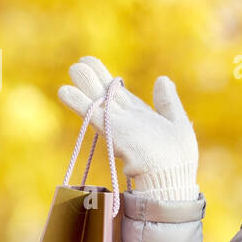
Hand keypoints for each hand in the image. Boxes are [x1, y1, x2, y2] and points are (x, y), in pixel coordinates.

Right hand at [57, 56, 199, 198]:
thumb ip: (168, 101)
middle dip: (93, 79)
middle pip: (106, 95)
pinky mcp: (113, 132)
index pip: (121, 95)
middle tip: (79, 63)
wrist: (171, 177)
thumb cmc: (177, 158)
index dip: (108, 80)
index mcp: (141, 116)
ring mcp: (118, 125)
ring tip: (73, 68)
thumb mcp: (178, 123)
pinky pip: (93, 115)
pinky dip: (79, 103)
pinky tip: (64, 90)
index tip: (94, 64)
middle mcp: (126, 119)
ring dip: (85, 85)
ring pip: (98, 101)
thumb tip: (162, 78)